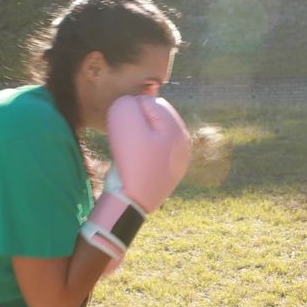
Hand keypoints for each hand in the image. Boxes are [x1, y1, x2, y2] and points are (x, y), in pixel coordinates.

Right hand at [80, 95, 190, 258]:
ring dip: (137, 138)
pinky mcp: (168, 172)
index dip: (129, 111)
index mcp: (177, 128)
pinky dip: (140, 153)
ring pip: (152, 134)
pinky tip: (134, 163)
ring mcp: (177, 159)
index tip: (123, 131)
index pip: (149, 101)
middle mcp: (183, 142)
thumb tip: (130, 103)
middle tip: (125, 141)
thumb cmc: (130, 162)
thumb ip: (126, 104)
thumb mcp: (124, 125)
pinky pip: (152, 152)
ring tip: (128, 153)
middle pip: (154, 118)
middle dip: (136, 123)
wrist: (131, 204)